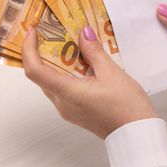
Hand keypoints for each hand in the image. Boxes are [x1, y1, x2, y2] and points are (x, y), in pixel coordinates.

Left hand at [22, 27, 156, 138]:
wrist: (137, 133)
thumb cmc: (127, 107)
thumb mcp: (112, 73)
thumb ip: (94, 52)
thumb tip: (83, 33)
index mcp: (66, 93)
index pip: (35, 70)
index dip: (29, 49)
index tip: (34, 32)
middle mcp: (62, 103)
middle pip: (42, 75)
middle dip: (44, 53)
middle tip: (53, 33)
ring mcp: (69, 110)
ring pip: (54, 82)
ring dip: (58, 63)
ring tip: (71, 45)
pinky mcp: (78, 112)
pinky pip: (65, 90)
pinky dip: (68, 74)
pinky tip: (83, 64)